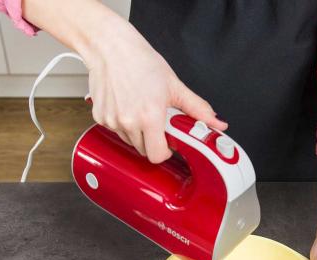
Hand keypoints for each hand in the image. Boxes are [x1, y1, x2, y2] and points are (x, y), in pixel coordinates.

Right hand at [23, 0, 226, 162]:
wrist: (110, 48)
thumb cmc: (140, 62)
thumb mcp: (174, 85)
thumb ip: (197, 108)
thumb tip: (216, 122)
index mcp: (150, 117)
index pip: (157, 155)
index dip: (166, 151)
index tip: (169, 143)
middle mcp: (129, 122)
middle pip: (144, 150)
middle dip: (153, 140)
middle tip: (156, 120)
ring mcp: (112, 121)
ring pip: (130, 141)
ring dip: (138, 132)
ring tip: (140, 108)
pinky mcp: (100, 117)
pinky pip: (115, 131)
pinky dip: (122, 124)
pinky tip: (126, 105)